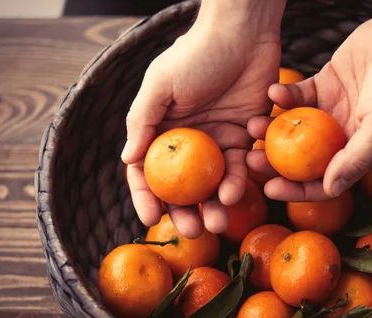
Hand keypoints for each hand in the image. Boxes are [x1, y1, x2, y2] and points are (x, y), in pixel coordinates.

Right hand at [122, 1, 283, 237]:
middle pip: (183, 186)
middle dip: (186, 211)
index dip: (146, 197)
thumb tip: (127, 161)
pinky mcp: (245, 137)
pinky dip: (238, 181)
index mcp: (161, 129)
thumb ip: (143, 122)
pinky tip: (236, 191)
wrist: (243, 33)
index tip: (151, 219)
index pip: (148, 170)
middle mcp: (188, 140)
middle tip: (194, 231)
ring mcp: (217, 140)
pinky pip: (240, 167)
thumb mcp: (161, 84)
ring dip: (215, 205)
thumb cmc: (196, 54)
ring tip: (218, 221)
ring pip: (213, 183)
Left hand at [247, 4, 371, 201]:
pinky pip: (297, 97)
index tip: (269, 189)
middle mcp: (342, 137)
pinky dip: (284, 96)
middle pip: (302, 158)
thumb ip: (357, 158)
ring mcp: (331, 112)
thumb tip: (330, 190)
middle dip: (275, 163)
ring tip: (253, 125)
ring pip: (294, 129)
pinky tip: (273, 91)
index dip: (297, 190)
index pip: (324, 183)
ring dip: (273, 129)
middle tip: (250, 159)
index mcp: (358, 153)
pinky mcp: (324, 85)